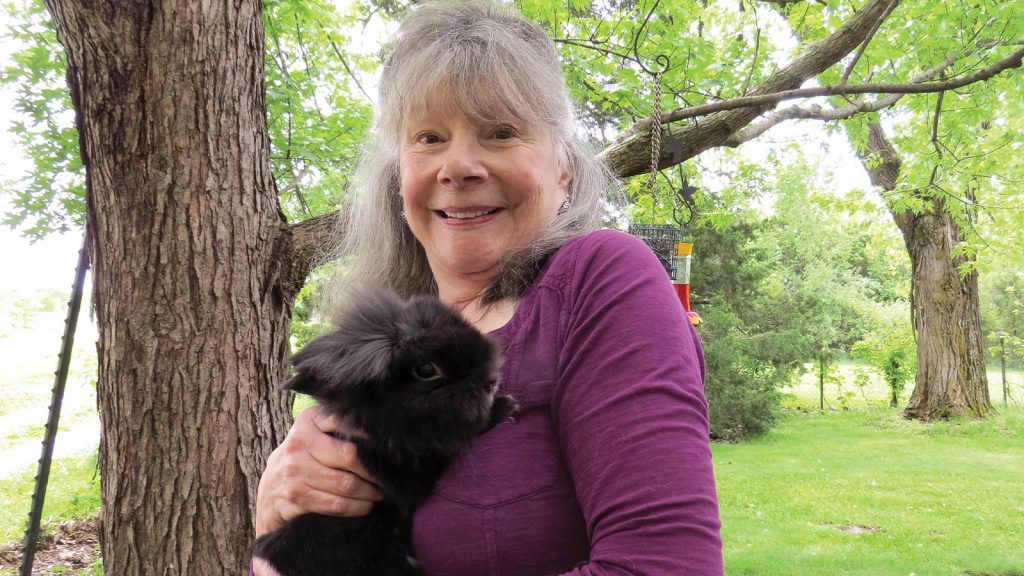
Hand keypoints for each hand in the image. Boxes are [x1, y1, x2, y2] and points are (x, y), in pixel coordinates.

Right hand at [254, 406, 382, 536]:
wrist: (269, 489)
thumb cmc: (303, 457)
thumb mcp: (315, 433)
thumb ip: (338, 427)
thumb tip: (379, 432)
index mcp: (308, 421)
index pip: (345, 423)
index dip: (370, 437)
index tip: (389, 449)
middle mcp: (299, 443)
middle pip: (350, 457)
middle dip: (374, 471)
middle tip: (389, 477)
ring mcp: (294, 471)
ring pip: (346, 484)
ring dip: (369, 493)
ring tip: (380, 494)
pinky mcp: (295, 496)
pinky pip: (335, 504)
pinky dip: (356, 508)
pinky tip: (365, 506)